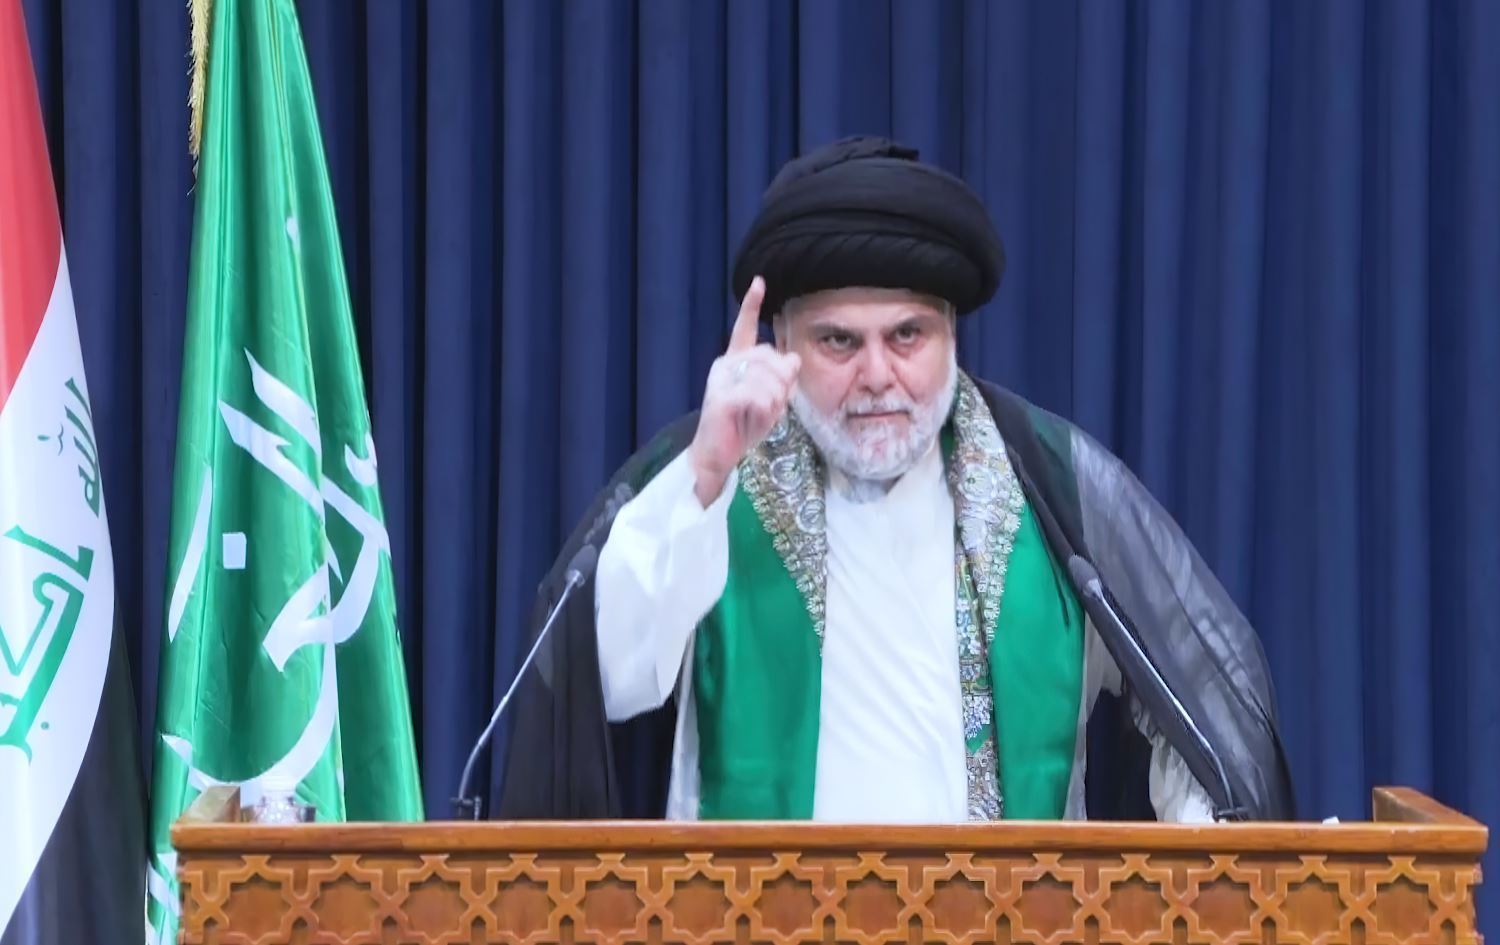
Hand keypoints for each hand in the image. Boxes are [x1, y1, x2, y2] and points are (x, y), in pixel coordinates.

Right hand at [688, 276, 800, 506]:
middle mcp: (725, 364)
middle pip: (771, 356)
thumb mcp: (770, 401)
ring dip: (774, 401)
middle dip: (782, 383)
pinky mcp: (721, 397)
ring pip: (769, 378)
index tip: (759, 282)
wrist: (717, 456)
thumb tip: (793, 359)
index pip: (744, 328)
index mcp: (735, 361)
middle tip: (771, 405)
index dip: (751, 305)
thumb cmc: (743, 427)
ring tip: (759, 415)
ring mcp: (721, 379)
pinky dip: (764, 412)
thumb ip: (781, 379)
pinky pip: (759, 396)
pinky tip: (752, 419)